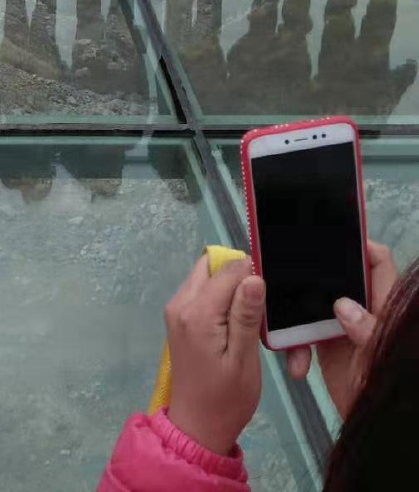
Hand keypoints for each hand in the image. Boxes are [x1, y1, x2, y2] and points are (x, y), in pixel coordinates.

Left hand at [166, 255, 264, 455]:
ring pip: (204, 276)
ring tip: (248, 315)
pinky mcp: (177, 318)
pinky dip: (217, 296)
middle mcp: (179, 304)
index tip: (270, 293)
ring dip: (227, 286)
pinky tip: (233, 321)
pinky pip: (199, 291)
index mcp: (197, 313)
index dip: (252, 274)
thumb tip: (254, 277)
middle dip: (237, 276)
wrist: (197, 427)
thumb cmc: (226, 399)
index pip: (227, 270)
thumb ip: (246, 315)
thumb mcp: (244, 360)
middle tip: (259, 305)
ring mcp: (175, 310)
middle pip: (211, 267)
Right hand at [286, 240, 397, 417]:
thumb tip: (342, 304)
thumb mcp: (382, 357)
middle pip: (337, 276)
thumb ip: (368, 329)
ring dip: (295, 316)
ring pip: (312, 304)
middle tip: (284, 268)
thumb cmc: (387, 387)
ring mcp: (342, 326)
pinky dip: (294, 346)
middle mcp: (361, 308)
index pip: (377, 261)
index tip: (329, 235)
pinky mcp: (325, 345)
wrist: (376, 430)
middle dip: (312, 275)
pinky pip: (303, 334)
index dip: (360, 244)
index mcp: (383, 304)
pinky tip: (295, 364)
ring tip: (278, 321)